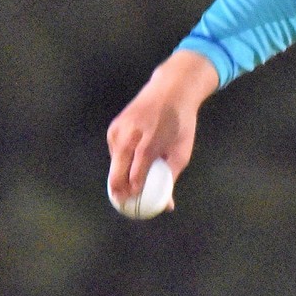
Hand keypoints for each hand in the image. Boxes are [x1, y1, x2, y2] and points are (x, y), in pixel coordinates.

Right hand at [106, 50, 217, 208]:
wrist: (171, 90)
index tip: (135, 203)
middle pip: (117, 172)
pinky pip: (114, 151)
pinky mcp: (113, 127)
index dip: (134, 191)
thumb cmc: (181, 123)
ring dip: (120, 174)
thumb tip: (167, 205)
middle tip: (125, 203)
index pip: (136, 173)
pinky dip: (121, 159)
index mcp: (150, 141)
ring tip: (132, 176)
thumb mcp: (182, 150)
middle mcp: (131, 135)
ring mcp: (119, 130)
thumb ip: (171, 177)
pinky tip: (132, 156)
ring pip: (114, 163)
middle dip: (119, 191)